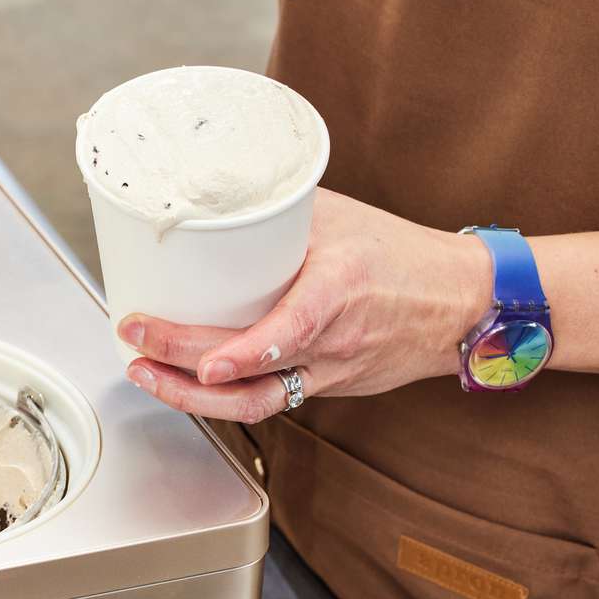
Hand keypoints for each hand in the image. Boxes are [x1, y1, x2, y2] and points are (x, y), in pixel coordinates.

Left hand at [118, 189, 492, 421]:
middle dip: (183, 367)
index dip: (243, 354)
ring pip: (256, 402)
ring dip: (192, 398)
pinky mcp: (327, 386)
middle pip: (252, 373)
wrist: (463, 302)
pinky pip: (270, 400)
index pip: (289, 332)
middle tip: (135, 343)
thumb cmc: (401, 255)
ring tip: (146, 374)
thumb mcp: (340, 217)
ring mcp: (330, 371)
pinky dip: (222, 397)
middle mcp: (334, 340)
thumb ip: (278, 210)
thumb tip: (211, 196)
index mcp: (340, 290)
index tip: (202, 362)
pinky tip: (183, 383)